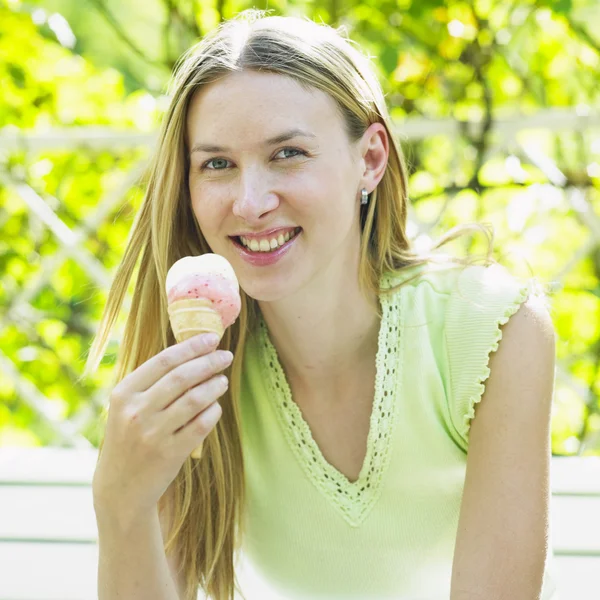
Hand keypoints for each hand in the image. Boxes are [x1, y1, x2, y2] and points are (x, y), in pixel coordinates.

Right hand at [92, 333, 232, 522]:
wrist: (120, 488)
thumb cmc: (128, 439)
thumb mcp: (126, 408)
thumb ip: (150, 382)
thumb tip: (191, 352)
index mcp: (123, 393)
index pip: (164, 360)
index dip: (192, 347)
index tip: (213, 339)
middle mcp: (136, 412)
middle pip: (183, 377)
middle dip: (210, 362)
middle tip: (226, 356)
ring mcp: (153, 434)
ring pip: (195, 399)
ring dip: (215, 386)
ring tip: (223, 381)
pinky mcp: (170, 453)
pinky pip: (201, 425)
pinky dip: (213, 412)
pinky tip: (216, 406)